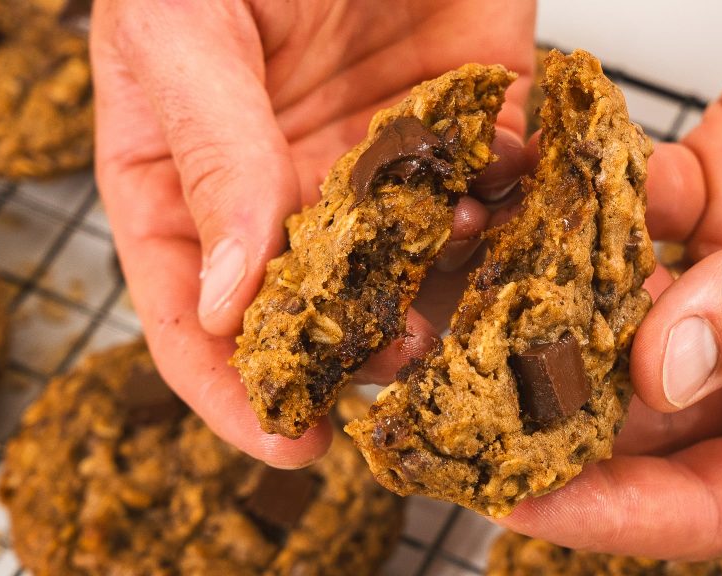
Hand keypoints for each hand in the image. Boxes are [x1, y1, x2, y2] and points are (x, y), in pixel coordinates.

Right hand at [91, 0, 534, 466]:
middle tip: (409, 374)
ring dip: (457, 299)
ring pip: (422, 266)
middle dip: (364, 350)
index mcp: (193, 176)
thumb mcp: (187, 26)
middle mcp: (292, 184)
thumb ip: (208, 157)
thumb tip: (224, 299)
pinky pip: (503, 191)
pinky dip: (524, 218)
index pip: (195, 308)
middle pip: (322, 305)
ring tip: (486, 316)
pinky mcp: (474, 119)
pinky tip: (534, 228)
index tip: (286, 440)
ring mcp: (388, 160)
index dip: (232, 385)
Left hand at [501, 0, 721, 557]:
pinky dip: (579, 204)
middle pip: (640, 414)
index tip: (520, 501)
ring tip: (467, 305)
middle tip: (457, 403)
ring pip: (615, 311)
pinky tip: (534, 199)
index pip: (712, 499)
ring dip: (548, 304)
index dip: (613, 509)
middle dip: (551, 410)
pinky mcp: (707, 195)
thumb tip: (666, 367)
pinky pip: (624, 212)